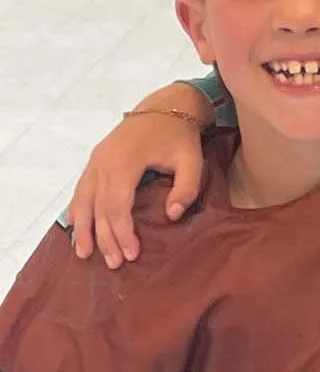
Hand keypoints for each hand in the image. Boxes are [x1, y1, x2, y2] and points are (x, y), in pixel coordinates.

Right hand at [68, 110, 206, 268]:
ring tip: (83, 253)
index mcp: (125, 162)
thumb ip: (186, 189)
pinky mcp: (96, 160)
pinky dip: (77, 209)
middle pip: (98, 207)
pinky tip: (75, 227)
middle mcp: (104, 161)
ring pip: (83, 199)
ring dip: (83, 228)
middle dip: (105, 238)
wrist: (165, 107)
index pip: (118, 205)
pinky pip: (81, 189)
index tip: (132, 254)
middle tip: (114, 264)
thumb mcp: (192, 162)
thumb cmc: (179, 137)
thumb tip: (172, 216)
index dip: (122, 232)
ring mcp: (96, 160)